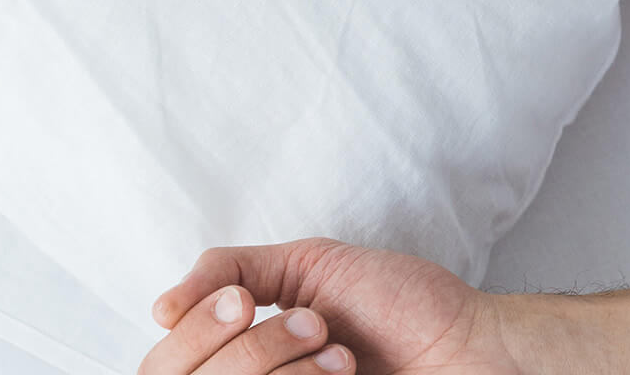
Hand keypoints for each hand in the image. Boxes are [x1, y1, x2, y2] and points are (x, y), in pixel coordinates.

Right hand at [141, 240, 510, 374]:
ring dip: (284, 370)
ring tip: (342, 357)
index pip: (162, 365)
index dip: (194, 330)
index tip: (245, 302)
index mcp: (237, 353)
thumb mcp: (312, 265)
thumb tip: (161, 308)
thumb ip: (233, 269)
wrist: (468, 343)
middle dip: (252, 350)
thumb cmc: (399, 303)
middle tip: (315, 326)